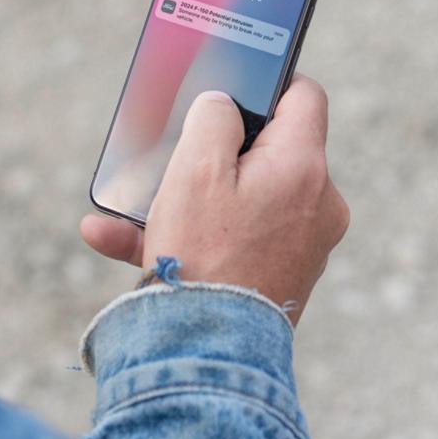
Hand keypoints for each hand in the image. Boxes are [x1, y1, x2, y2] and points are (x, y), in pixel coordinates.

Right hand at [80, 76, 349, 324]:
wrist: (207, 355)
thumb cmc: (203, 256)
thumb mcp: (196, 169)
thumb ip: (212, 118)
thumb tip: (222, 106)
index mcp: (304, 167)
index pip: (304, 97)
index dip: (269, 83)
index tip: (234, 86)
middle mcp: (319, 203)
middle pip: (270, 150)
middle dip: (216, 150)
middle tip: (175, 148)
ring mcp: (305, 243)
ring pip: (244, 199)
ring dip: (190, 199)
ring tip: (130, 207)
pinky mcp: (285, 275)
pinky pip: (236, 239)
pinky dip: (193, 236)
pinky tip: (119, 241)